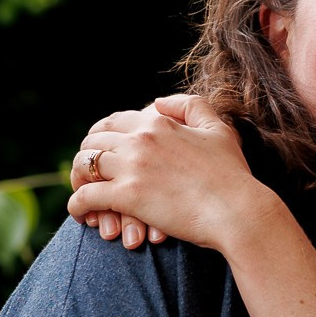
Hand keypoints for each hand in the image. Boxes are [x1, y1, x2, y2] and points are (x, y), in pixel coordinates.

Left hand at [67, 96, 266, 253]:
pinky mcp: (128, 196)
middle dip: (86, 156)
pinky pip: (85, 196)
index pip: (113, 121)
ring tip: (83, 192)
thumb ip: (191, 106)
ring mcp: (132, 166)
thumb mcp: (218, 129)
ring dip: (78, 179)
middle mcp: (140, 139)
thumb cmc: (233, 175)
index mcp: (158, 122)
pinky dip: (77, 205)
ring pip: (83, 164)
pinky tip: (80, 215)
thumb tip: (159, 102)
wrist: (238, 211)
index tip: (101, 151)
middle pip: (93, 140)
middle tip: (88, 175)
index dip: (101, 136)